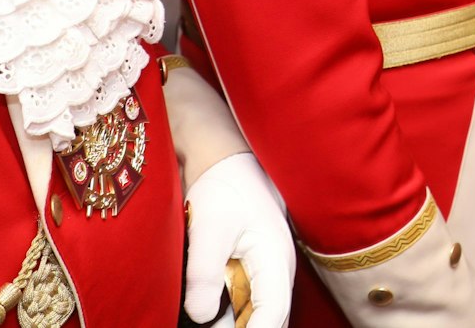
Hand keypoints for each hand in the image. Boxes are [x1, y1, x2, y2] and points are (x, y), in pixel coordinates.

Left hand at [185, 153, 294, 327]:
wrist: (224, 164)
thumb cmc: (224, 188)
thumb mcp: (209, 227)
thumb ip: (205, 272)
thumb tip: (202, 315)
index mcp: (275, 261)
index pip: (273, 313)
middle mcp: (274, 274)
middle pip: (266, 320)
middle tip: (208, 326)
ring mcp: (261, 276)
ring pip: (251, 316)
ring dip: (230, 323)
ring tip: (199, 318)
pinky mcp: (246, 275)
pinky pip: (239, 307)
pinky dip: (223, 315)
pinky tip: (201, 312)